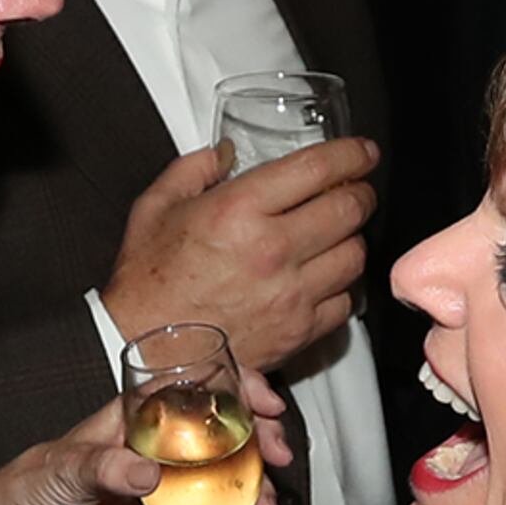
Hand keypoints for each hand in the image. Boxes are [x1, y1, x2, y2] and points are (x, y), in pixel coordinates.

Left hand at [0, 377, 291, 504]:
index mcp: (136, 417)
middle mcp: (157, 446)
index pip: (196, 388)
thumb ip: (107, 467)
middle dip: (259, 443)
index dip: (238, 388)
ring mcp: (163, 484)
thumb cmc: (30, 486)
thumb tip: (149, 472)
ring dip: (249, 494)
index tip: (267, 403)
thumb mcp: (66, 467)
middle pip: (222, 434)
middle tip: (279, 461)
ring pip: (221, 480)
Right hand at [99, 136, 377, 372]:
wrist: (143, 352)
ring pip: (355, 255)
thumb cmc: (146, 284)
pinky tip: (323, 278)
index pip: (318, 169)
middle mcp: (272, 250)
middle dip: (360, 193)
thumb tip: (225, 153)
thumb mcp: (155, 208)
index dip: (352, 154)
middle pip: (349, 209)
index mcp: (238, 210)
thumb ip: (194, 169)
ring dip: (352, 239)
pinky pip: (345, 302)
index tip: (362, 152)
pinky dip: (342, 287)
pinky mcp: (298, 332)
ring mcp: (291, 294)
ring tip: (336, 235)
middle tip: (354, 190)